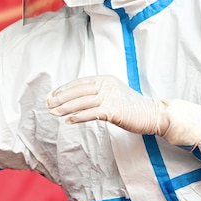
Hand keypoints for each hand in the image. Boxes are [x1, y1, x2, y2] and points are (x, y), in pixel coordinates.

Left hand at [47, 75, 162, 134]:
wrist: (152, 114)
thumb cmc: (131, 107)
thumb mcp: (113, 93)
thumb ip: (97, 93)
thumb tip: (76, 99)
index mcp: (105, 79)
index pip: (79, 83)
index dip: (63, 89)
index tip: (51, 96)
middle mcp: (106, 85)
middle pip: (77, 90)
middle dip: (60, 98)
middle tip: (47, 104)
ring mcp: (110, 97)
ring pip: (82, 102)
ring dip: (65, 108)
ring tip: (53, 113)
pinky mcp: (114, 110)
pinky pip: (91, 113)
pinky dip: (78, 117)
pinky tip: (69, 121)